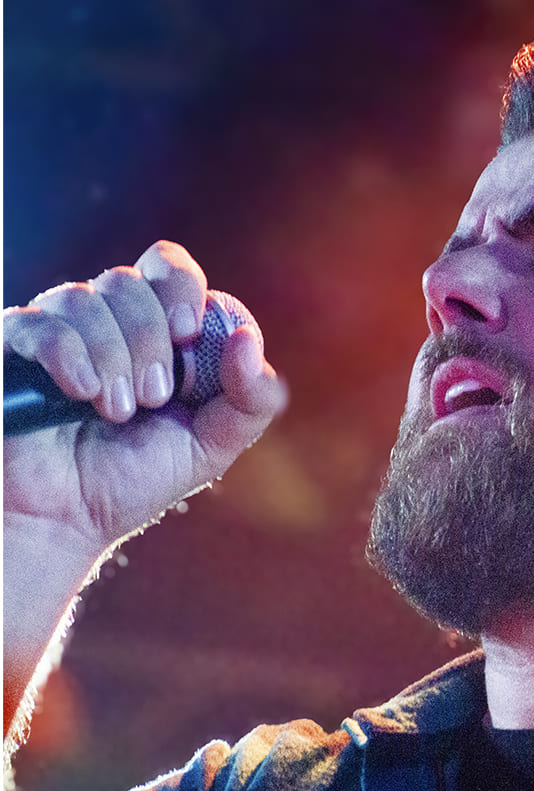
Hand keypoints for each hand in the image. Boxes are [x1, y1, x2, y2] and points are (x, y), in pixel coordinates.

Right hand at [4, 239, 287, 564]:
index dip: (183, 291)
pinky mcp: (17, 350)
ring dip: (112, 356)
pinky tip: (82, 394)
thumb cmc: (135, 480)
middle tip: (153, 397)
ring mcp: (58, 333)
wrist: (66, 521)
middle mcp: (105, 323)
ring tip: (116, 412)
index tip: (187, 334)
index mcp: (156, 333)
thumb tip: (246, 339)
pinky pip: (40, 324)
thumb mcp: (212, 447)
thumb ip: (252, 400)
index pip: (171, 269)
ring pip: (85, 298)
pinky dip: (68, 355)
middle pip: (130, 281)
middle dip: (149, 339)